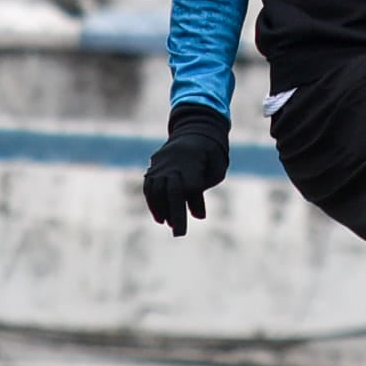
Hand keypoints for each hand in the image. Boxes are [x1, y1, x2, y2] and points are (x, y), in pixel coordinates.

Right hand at [143, 104, 230, 235]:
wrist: (195, 131)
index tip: (199, 216)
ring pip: (156, 189)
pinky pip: (149, 186)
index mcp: (193, 160)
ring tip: (167, 223)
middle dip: (175, 214)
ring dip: (161, 209)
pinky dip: (152, 202)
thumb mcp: (216, 169)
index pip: (191, 186)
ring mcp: (162, 164)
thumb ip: (205, 189)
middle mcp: (174, 162)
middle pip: (172, 191)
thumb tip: (198, 216)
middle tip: (179, 234)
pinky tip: (159, 216)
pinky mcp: (154, 166)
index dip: (194, 201)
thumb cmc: (210, 155)